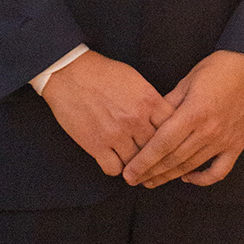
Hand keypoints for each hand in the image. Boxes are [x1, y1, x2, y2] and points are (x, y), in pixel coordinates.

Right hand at [39, 51, 178, 177]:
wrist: (70, 73)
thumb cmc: (103, 73)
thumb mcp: (135, 79)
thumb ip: (152, 100)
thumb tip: (165, 117)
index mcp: (149, 101)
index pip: (174, 128)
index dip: (174, 137)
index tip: (171, 141)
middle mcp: (136, 120)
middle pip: (157, 149)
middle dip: (157, 155)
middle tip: (154, 159)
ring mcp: (116, 135)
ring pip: (137, 164)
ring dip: (137, 164)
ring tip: (135, 163)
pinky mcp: (97, 146)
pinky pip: (114, 170)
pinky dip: (116, 168)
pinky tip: (115, 160)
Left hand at [121, 50, 243, 188]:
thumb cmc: (216, 69)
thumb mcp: (187, 80)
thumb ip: (167, 104)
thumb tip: (148, 122)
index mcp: (194, 111)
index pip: (162, 144)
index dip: (144, 161)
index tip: (129, 173)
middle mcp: (209, 130)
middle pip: (174, 159)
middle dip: (151, 172)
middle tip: (134, 180)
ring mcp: (225, 140)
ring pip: (191, 166)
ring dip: (169, 176)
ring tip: (152, 181)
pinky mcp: (237, 145)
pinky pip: (219, 171)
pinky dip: (202, 179)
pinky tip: (187, 177)